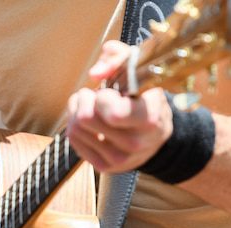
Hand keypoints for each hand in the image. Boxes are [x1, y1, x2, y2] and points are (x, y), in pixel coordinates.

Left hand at [66, 40, 172, 172]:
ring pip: (76, 129)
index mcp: (149, 118)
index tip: (108, 91)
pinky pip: (73, 141)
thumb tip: (95, 74)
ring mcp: (120, 158)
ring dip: (76, 110)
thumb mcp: (139, 68)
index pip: (113, 112)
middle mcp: (135, 143)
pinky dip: (74, 125)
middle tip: (92, 94)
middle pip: (86, 118)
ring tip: (89, 104)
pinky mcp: (105, 166)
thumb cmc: (145, 95)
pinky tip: (87, 120)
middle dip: (84, 99)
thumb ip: (117, 58)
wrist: (157, 134)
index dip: (102, 97)